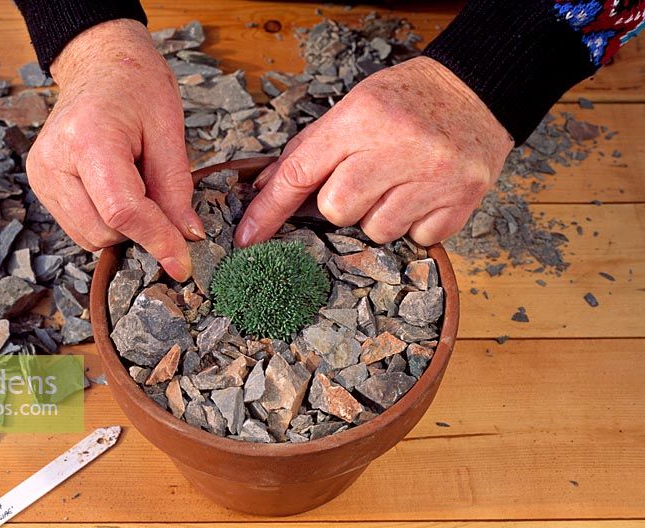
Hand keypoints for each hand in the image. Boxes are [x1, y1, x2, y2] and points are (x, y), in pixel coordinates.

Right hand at [26, 19, 203, 280]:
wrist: (99, 63)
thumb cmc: (137, 85)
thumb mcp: (169, 129)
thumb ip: (176, 189)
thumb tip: (187, 237)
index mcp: (88, 138)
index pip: (122, 210)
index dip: (156, 240)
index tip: (182, 264)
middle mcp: (54, 160)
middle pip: (103, 231)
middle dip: (140, 232)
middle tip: (160, 199)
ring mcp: (42, 174)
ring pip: (89, 237)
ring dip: (122, 229)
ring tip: (135, 185)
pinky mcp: (40, 184)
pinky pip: (79, 228)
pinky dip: (106, 222)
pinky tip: (116, 190)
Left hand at [234, 56, 513, 247]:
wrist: (479, 91)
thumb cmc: (408, 101)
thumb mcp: (353, 108)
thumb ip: (310, 149)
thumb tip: (265, 188)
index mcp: (364, 118)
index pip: (301, 172)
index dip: (268, 209)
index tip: (247, 237)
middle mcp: (400, 147)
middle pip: (337, 209)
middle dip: (339, 205)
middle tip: (363, 182)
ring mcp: (435, 176)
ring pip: (376, 230)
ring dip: (378, 216)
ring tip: (397, 185)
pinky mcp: (462, 200)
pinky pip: (416, 238)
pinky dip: (413, 223)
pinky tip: (423, 194)